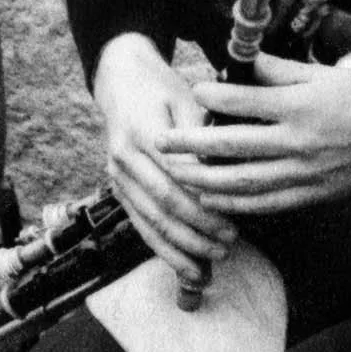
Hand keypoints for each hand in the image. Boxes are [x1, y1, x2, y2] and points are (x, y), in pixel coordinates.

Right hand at [90, 33, 239, 288]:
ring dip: (180, 247)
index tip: (232, 220)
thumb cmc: (161, 90)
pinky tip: (186, 267)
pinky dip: (163, 249)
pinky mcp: (119, 189)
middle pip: (163, 203)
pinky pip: (141, 225)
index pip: (176, 176)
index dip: (203, 202)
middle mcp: (124, 158)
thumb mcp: (184, 98)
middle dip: (197, 230)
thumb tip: (221, 168)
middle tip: (229, 243)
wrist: (121, 84)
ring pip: (150, 221)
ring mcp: (118, 176)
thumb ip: (199, 132)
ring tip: (210, 263)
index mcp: (141, 132)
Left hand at [157, 52, 350, 214]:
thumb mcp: (327, 75)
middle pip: (232, 147)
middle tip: (161, 143)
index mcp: (301, 106)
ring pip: (244, 183)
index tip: (192, 91)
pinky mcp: (316, 194)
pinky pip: (269, 204)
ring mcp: (307, 172)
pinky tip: (215, 200)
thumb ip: (282, 72)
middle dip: (191, 146)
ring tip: (178, 176)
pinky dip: (238, 204)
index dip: (212, 97)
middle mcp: (299, 142)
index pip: (243, 103)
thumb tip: (245, 64)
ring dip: (206, 181)